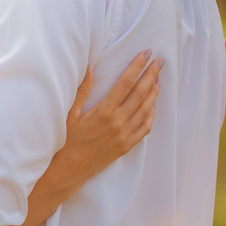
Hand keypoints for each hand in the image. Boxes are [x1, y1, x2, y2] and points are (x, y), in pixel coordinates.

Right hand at [48, 50, 162, 194]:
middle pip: (140, 94)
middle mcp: (118, 122)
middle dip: (151, 75)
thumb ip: (81, 90)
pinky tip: (152, 106)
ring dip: (154, 92)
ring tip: (158, 78)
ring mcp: (124, 135)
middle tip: (160, 61)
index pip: (125, 84)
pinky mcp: (125, 146)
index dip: (136, 67)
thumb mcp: (69, 114)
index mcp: (104, 111)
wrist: (69, 170)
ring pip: (145, 110)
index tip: (145, 54)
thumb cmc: (65, 141)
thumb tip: (89, 68)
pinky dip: (151, 115)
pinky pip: (144, 129)